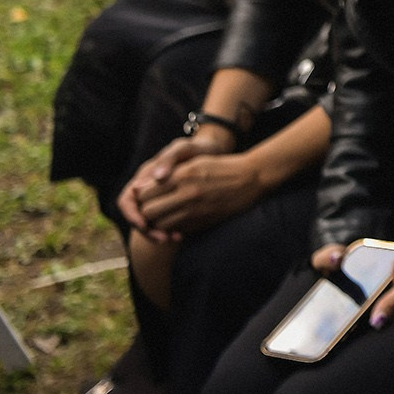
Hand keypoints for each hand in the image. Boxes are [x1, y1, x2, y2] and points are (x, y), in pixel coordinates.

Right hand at [119, 134, 224, 240]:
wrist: (213, 152)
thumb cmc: (196, 148)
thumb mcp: (183, 148)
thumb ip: (169, 159)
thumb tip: (157, 177)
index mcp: (144, 178)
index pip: (127, 201)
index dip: (132, 214)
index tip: (144, 224)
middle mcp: (149, 191)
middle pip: (137, 217)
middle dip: (147, 230)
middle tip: (163, 238)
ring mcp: (160, 200)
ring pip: (151, 223)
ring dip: (159, 233)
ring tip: (175, 238)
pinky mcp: (173, 207)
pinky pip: (165, 223)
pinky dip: (171, 231)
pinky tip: (183, 235)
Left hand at [131, 149, 268, 235]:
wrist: (253, 178)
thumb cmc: (222, 167)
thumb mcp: (195, 163)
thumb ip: (169, 174)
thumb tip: (141, 189)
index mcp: (183, 175)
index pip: (145, 193)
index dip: (141, 196)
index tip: (146, 195)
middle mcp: (187, 193)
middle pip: (149, 211)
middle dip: (146, 211)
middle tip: (152, 207)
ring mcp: (196, 210)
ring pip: (161, 224)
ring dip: (159, 222)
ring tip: (164, 215)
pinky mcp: (205, 221)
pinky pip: (178, 229)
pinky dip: (174, 227)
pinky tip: (179, 219)